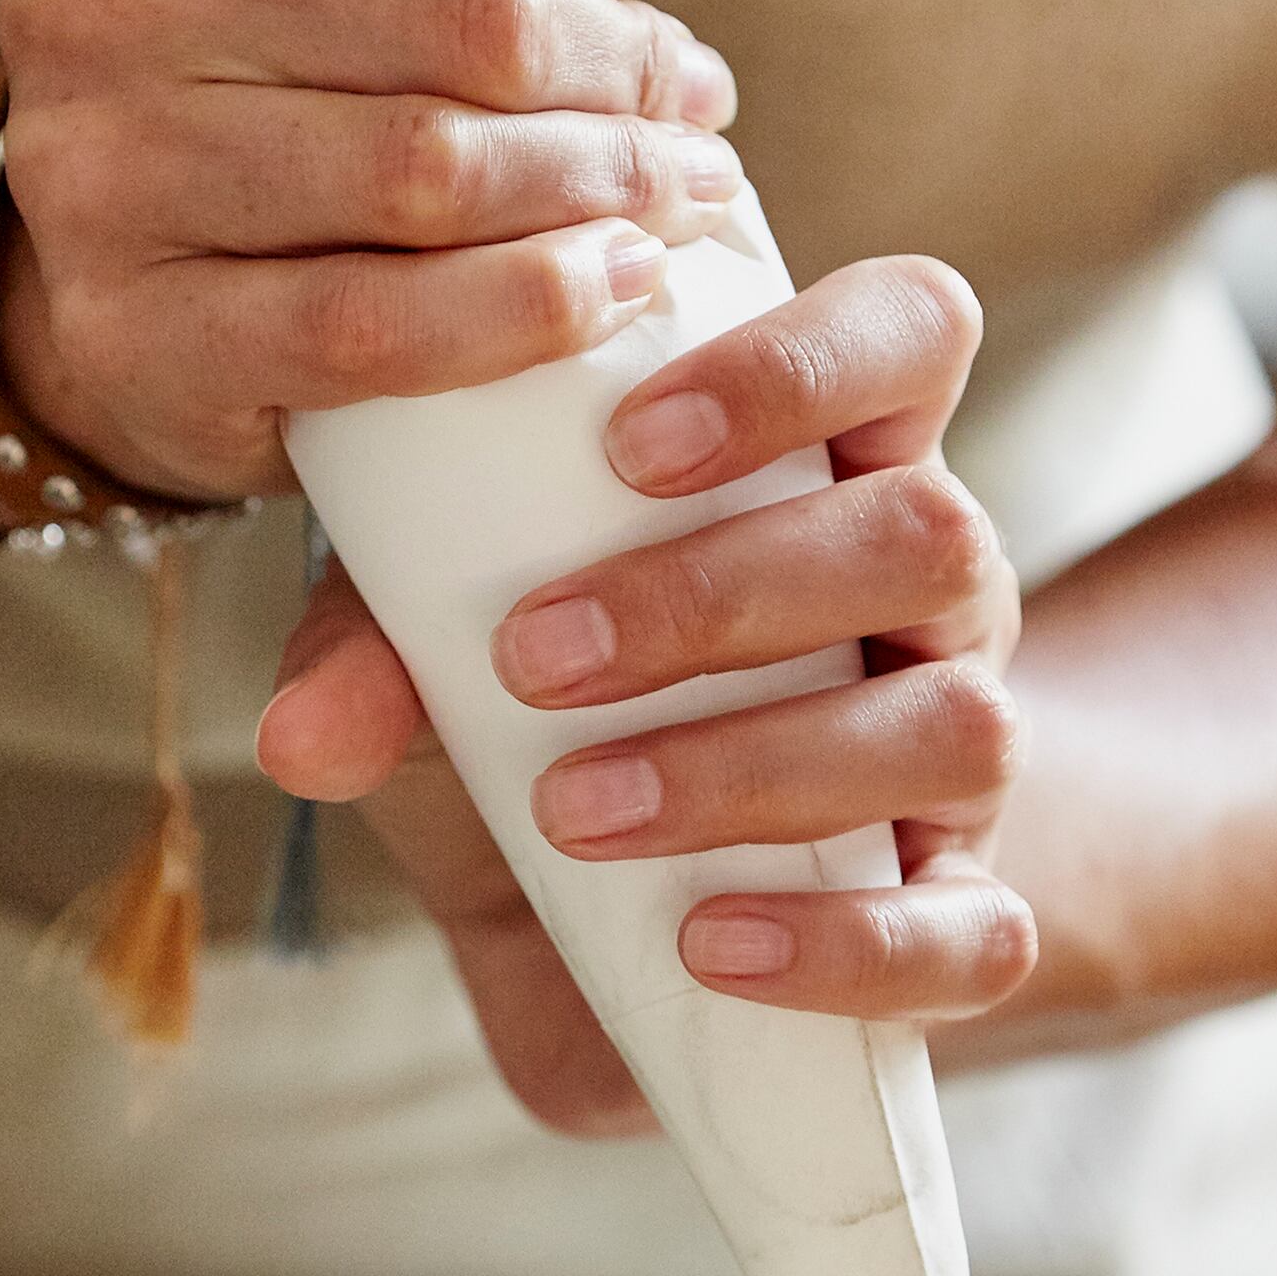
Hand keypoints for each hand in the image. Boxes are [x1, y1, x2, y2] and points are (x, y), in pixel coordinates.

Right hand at [0, 0, 743, 502]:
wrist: (135, 282)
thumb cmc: (280, 60)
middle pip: (466, 25)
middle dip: (620, 79)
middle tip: (691, 119)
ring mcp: (98, 169)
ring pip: (427, 173)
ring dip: (595, 195)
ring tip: (672, 200)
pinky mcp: (134, 332)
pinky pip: (374, 326)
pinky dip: (525, 310)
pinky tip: (611, 289)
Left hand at [254, 252, 1038, 1132]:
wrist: (630, 929)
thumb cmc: (552, 725)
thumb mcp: (446, 665)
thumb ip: (381, 659)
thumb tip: (301, 737)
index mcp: (835, 466)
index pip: (909, 332)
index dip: (800, 367)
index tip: (628, 444)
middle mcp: (931, 594)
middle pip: (927, 530)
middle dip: (718, 595)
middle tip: (532, 659)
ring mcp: (964, 753)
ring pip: (959, 723)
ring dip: (752, 765)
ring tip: (575, 813)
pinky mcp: (964, 913)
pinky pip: (976, 932)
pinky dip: (845, 943)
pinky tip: (709, 943)